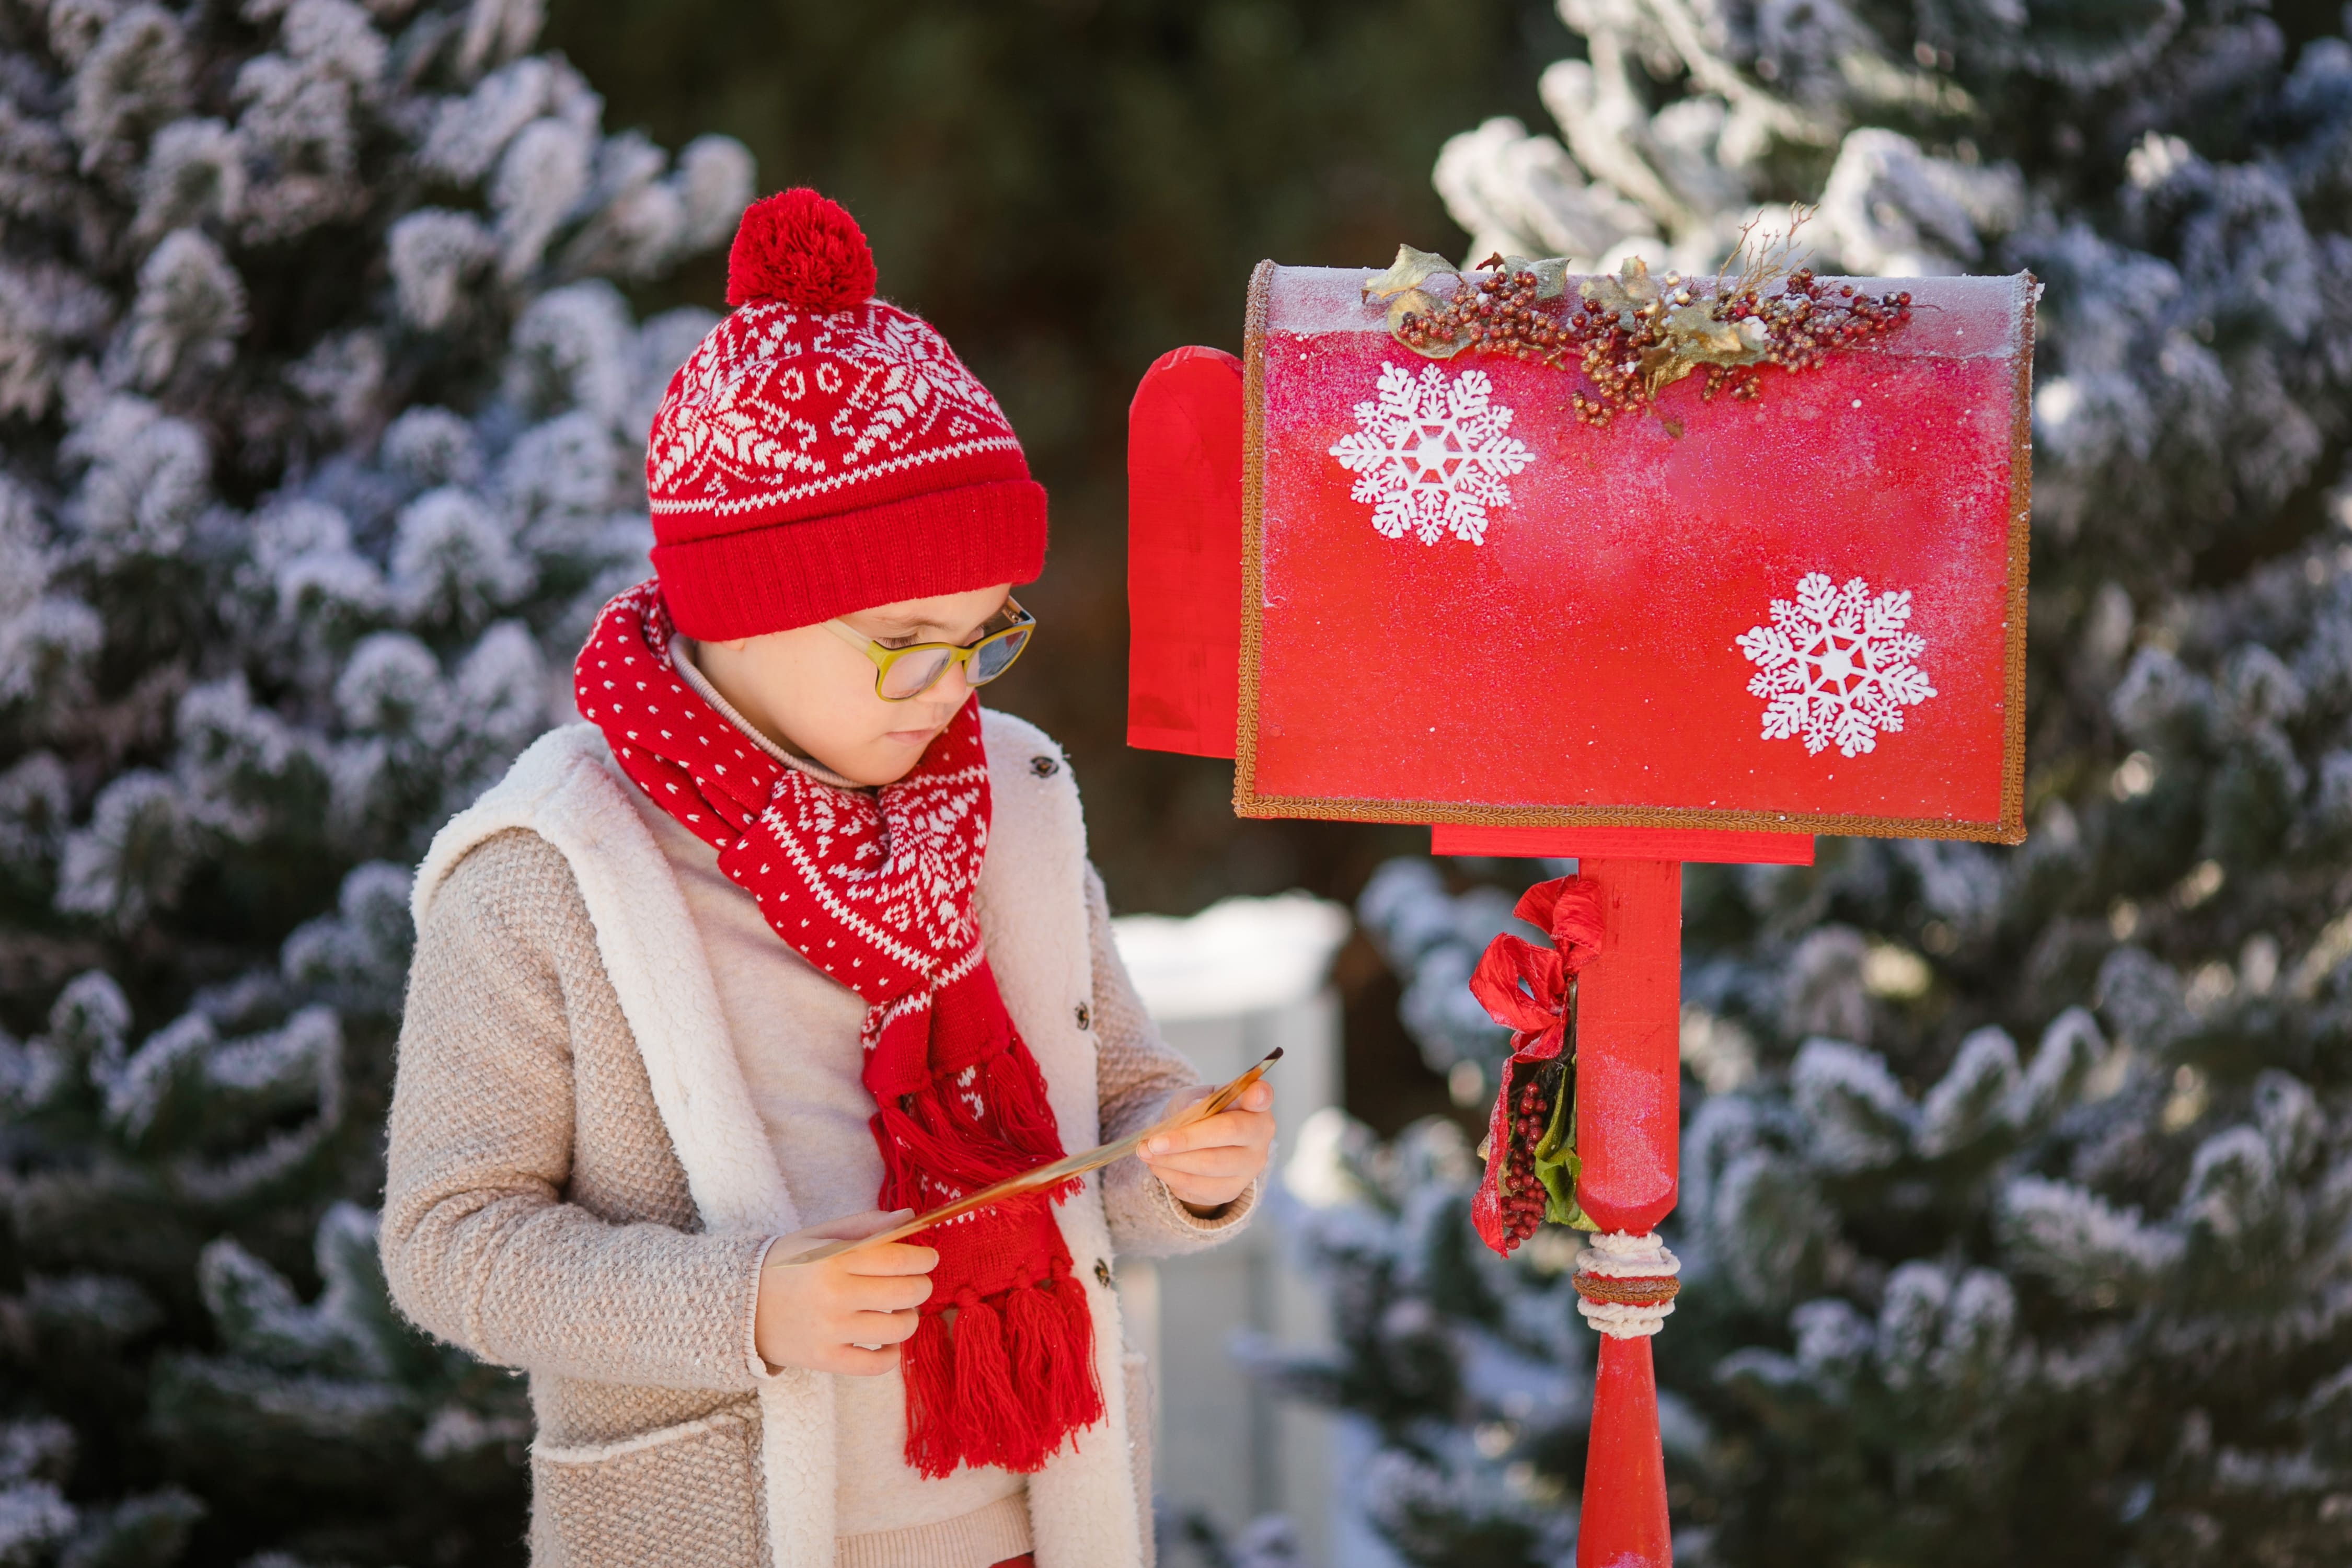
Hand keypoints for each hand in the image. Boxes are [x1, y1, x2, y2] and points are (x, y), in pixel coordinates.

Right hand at [754, 1209, 935, 1375]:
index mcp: (833, 1259)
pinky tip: (889, 1341)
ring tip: (900, 1310)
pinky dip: (892, 1354)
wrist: (737, 1305)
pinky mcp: (824, 1360)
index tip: (928, 1258)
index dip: (923, 1258)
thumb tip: (910, 1218)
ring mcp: (830, 1331)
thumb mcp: (819, 1236)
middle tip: (918, 1283)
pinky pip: (876, 1365)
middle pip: (905, 1293)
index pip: (898, 1259)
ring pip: (898, 1329)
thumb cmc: (785, 1265)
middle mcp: (834, 1295)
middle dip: (923, 1286)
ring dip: (910, 1317)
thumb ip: (866, 1226)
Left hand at [1140, 1081, 1275, 1211]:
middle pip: (1225, 1134)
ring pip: (1207, 1166)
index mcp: (1256, 1107)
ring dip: (1170, 1160)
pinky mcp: (1231, 1191)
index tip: (1255, 1093)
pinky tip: (1157, 1165)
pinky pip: (1198, 1188)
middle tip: (1150, 1142)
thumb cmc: (1201, 1116)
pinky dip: (1171, 1176)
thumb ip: (1197, 1102)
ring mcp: (1249, 1169)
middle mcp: (1260, 1139)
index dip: (1260, 1096)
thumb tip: (1193, 1110)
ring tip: (1146, 1152)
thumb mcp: (1197, 1099)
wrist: (1201, 1147)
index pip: (1262, 1098)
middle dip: (1183, 1139)